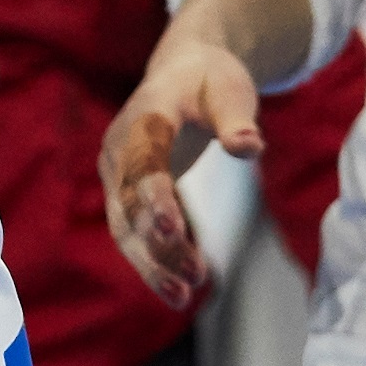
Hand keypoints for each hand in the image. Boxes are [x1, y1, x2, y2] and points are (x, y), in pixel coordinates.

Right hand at [100, 35, 267, 310]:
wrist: (182, 70)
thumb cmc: (210, 79)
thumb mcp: (230, 89)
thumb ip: (236, 119)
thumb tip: (250, 146)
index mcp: (144, 116)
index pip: (143, 162)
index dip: (155, 198)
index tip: (175, 232)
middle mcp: (118, 147)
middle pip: (129, 204)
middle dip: (156, 243)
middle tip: (193, 276)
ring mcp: (116, 172)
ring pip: (124, 226)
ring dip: (151, 262)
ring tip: (184, 295)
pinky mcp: (125, 192)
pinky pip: (131, 231)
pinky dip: (151, 261)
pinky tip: (179, 290)